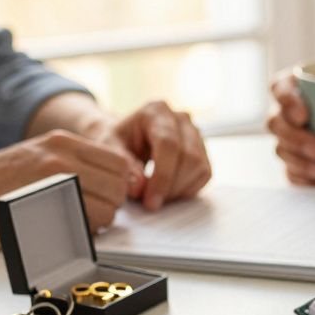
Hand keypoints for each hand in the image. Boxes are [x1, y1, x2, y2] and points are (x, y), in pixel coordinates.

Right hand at [0, 130, 133, 246]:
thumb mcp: (35, 156)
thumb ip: (73, 163)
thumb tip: (111, 182)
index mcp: (63, 142)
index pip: (119, 163)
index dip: (116, 184)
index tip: (104, 196)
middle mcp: (63, 156)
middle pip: (119, 186)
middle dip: (111, 204)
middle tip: (91, 213)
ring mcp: (55, 181)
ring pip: (109, 209)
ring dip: (99, 221)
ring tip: (73, 221)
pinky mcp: (48, 207)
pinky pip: (88, 226)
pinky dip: (84, 233)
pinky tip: (61, 229)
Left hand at [90, 100, 210, 210]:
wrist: (126, 138)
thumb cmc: (117, 142)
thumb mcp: (110, 151)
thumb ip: (124, 167)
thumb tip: (140, 188)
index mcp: (156, 111)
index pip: (168, 144)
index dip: (162, 176)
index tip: (150, 202)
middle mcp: (181, 119)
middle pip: (189, 157)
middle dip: (170, 187)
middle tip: (151, 203)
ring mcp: (195, 134)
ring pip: (200, 167)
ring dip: (179, 189)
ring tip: (157, 196)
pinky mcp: (203, 150)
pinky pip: (204, 174)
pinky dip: (188, 189)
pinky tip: (168, 191)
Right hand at [267, 67, 314, 185]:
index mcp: (304, 85)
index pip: (280, 86)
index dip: (286, 98)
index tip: (304, 112)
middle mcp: (292, 111)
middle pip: (277, 122)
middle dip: (294, 138)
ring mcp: (294, 138)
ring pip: (282, 149)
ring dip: (298, 163)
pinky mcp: (300, 161)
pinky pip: (290, 172)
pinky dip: (301, 180)